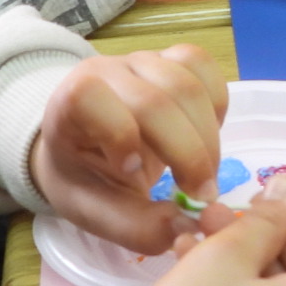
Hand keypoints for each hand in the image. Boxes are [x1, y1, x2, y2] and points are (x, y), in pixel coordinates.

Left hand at [29, 44, 228, 253]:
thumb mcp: (96, 212)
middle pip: (157, 100)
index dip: (117, 133)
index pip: (89, 96)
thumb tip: (188, 227)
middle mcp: (106, 72)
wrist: (82, 145)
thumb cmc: (83, 176)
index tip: (132, 173)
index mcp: (70, 104)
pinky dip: (216, 105)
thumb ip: (137, 226)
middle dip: (188, 152)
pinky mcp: (171, 59)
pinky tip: (207, 136)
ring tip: (206, 174)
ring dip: (209, 137)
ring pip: (188, 84)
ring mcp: (141, 60)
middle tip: (201, 194)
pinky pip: (204, 67)